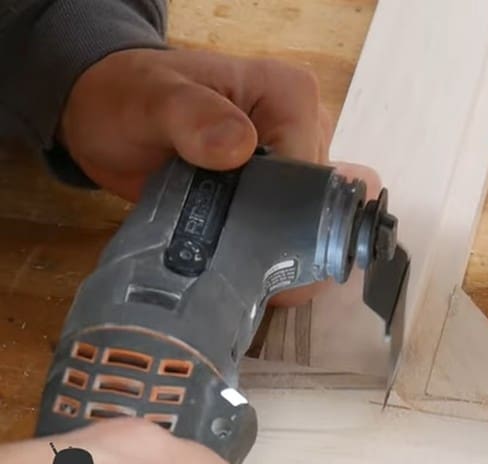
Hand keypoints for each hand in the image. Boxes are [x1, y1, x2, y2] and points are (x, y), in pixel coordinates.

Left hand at [59, 47, 380, 305]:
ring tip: (236, 278)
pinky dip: (270, 257)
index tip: (245, 253)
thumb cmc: (128, 99)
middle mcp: (310, 128)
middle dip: (281, 242)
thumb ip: (190, 116)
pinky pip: (292, 231)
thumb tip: (237, 147)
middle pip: (315, 205)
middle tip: (234, 272)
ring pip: (309, 225)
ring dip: (277, 256)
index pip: (310, 175)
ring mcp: (299, 162)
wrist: (107, 119)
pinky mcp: (284, 190)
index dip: (283, 216)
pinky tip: (244, 277)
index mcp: (294, 96)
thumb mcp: (150, 101)